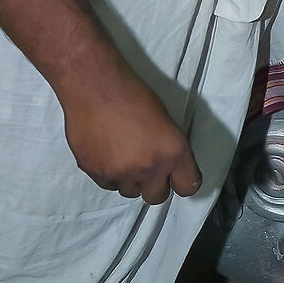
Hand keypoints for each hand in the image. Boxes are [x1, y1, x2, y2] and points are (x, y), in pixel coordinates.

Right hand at [62, 64, 201, 203]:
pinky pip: (107, 184)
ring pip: (129, 191)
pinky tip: (106, 152)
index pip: (188, 186)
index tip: (176, 177)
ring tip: (121, 154)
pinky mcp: (96, 173)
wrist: (94, 86)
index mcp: (173, 152)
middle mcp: (150, 168)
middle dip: (153, 185)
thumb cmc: (133, 95)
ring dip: (129, 179)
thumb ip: (169, 150)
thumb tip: (168, 168)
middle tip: (146, 167)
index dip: (181, 182)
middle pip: (157, 197)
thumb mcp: (165, 121)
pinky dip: (108, 174)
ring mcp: (121, 174)